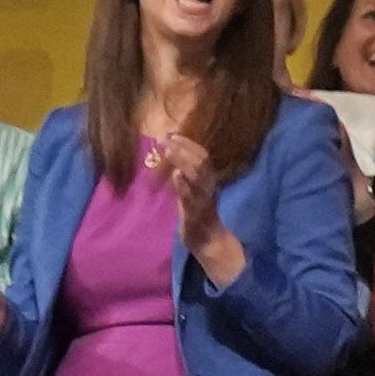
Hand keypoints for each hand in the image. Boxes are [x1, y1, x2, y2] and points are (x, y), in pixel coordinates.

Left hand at [152, 132, 223, 252]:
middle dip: (183, 149)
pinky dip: (184, 185)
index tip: (173, 134)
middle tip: (166, 140)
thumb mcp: (193, 191)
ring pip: (197, 176)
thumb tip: (174, 158)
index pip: (203, 156)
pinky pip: (191, 197)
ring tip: (170, 151)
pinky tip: (176, 175)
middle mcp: (209, 186)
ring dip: (183, 162)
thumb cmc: (198, 215)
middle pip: (200, 162)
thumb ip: (187, 177)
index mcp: (209, 180)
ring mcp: (203, 199)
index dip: (189, 144)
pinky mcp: (196, 213)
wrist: (208, 241)